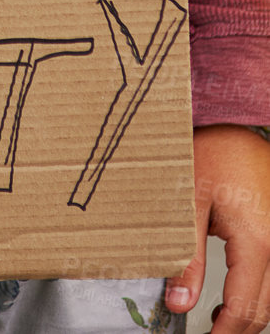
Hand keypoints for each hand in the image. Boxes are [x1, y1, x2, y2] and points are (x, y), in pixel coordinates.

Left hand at [166, 126, 269, 331]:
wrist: (236, 125)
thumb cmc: (212, 154)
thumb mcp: (190, 203)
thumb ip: (187, 258)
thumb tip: (178, 303)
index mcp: (257, 243)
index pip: (243, 309)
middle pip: (263, 311)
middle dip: (236, 329)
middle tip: (207, 333)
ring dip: (248, 313)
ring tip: (216, 318)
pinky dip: (256, 292)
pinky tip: (232, 293)